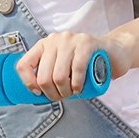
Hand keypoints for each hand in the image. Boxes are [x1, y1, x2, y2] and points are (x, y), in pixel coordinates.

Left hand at [14, 26, 138, 101]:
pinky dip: (77, 84)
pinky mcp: (87, 43)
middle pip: (43, 76)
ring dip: (65, 92)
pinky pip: (76, 69)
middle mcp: (55, 40)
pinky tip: (79, 88)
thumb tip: (35, 95)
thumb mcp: (64, 66)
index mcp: (44, 45)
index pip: (24, 65)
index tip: (39, 93)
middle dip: (52, 94)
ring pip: (58, 76)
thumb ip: (50, 74)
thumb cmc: (87, 62)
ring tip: (72, 93)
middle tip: (62, 97)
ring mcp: (71, 40)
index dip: (29, 83)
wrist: (114, 51)